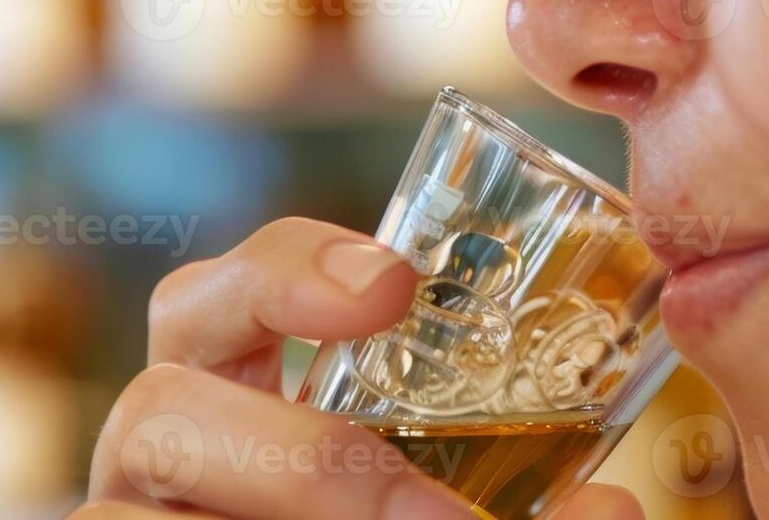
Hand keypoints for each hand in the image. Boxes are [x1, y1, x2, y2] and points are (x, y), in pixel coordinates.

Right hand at [75, 217, 642, 519]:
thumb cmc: (384, 510)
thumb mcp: (443, 493)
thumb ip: (514, 494)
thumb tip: (615, 512)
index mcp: (226, 394)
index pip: (218, 294)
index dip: (289, 272)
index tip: (394, 284)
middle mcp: (156, 458)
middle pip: (154, 406)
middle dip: (305, 463)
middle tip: (438, 519)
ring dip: (299, 516)